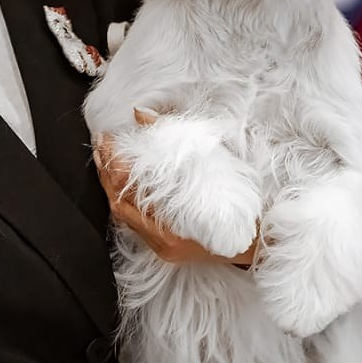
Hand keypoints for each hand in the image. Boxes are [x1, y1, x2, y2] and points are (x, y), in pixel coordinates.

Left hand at [94, 109, 257, 266]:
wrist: (260, 239)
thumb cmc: (242, 202)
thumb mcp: (212, 162)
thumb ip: (172, 140)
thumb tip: (140, 114)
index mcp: (174, 222)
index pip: (128, 189)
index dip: (114, 162)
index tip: (107, 139)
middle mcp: (163, 240)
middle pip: (119, 203)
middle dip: (107, 170)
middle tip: (101, 143)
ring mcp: (162, 247)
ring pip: (122, 214)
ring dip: (111, 184)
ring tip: (103, 157)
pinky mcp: (164, 247)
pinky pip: (133, 222)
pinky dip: (123, 198)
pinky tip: (119, 181)